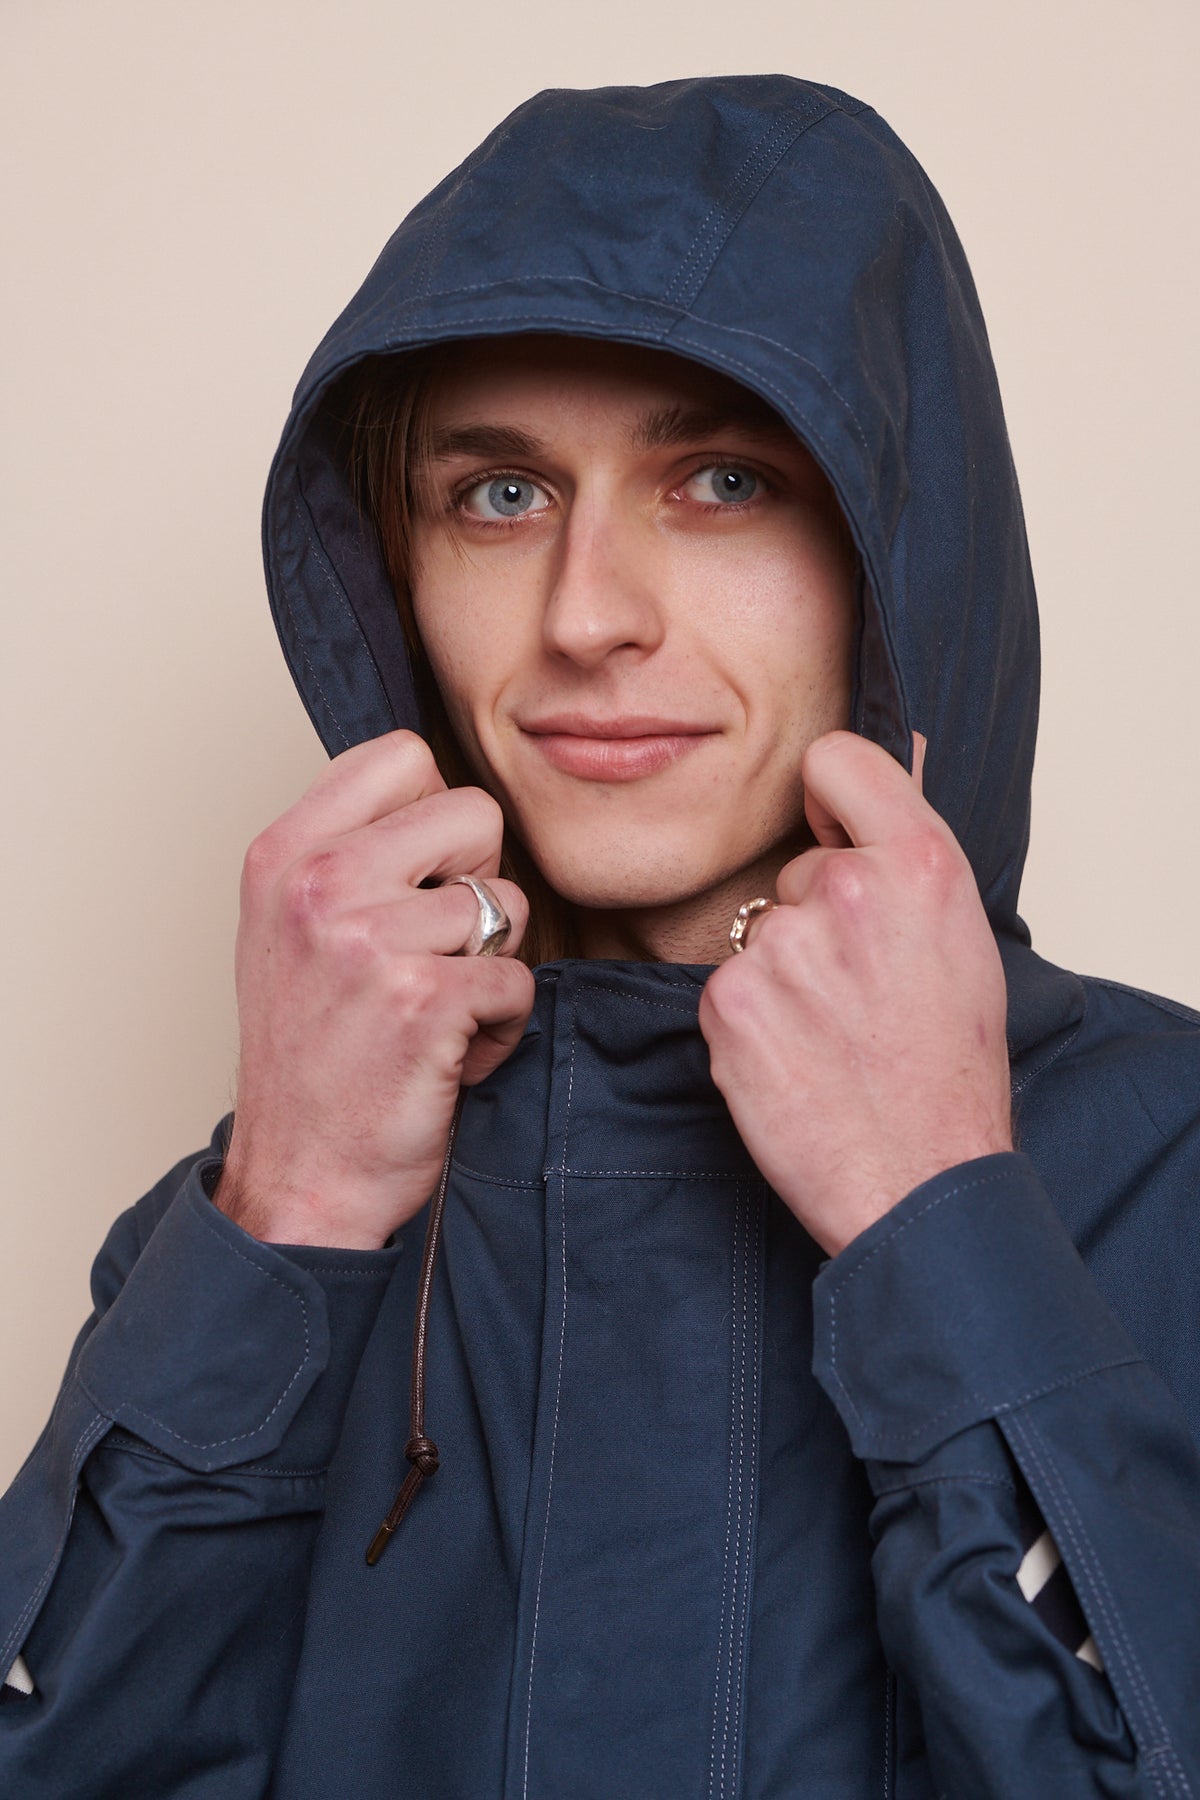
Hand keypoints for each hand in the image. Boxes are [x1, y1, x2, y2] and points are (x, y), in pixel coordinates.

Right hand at [214, 731, 533, 1248]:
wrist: (300, 1177)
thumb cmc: (308, 1055)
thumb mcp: (288, 928)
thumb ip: (350, 851)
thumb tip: (437, 795)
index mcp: (284, 853)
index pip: (403, 755)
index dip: (437, 817)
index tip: (418, 877)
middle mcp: (319, 883)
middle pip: (475, 815)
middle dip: (479, 885)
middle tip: (436, 951)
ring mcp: (369, 940)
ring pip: (508, 905)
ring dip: (491, 967)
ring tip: (437, 1012)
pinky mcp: (423, 1000)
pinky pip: (518, 980)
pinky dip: (501, 1026)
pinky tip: (450, 1053)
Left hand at [698, 731, 1011, 1256]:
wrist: (920, 1183)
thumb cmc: (951, 1070)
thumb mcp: (962, 939)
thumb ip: (911, 853)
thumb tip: (894, 757)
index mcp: (921, 864)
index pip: (835, 760)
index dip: (829, 801)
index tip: (836, 837)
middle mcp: (848, 891)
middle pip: (798, 866)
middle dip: (818, 917)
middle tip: (862, 992)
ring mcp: (781, 948)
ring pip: (762, 933)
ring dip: (783, 976)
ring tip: (833, 1037)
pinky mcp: (727, 1003)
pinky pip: (727, 987)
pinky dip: (751, 1023)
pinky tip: (796, 1063)